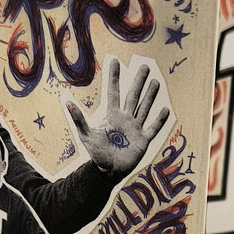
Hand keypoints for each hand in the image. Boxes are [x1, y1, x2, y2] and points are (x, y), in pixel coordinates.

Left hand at [66, 57, 169, 178]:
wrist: (107, 172)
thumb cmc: (96, 154)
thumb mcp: (86, 135)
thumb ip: (79, 119)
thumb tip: (67, 102)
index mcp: (112, 116)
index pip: (114, 92)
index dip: (113, 77)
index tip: (115, 61)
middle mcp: (125, 119)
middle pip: (133, 96)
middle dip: (138, 81)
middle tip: (144, 66)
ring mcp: (135, 129)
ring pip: (144, 108)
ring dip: (150, 96)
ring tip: (156, 82)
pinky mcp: (143, 140)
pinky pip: (153, 128)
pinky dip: (159, 120)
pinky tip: (165, 109)